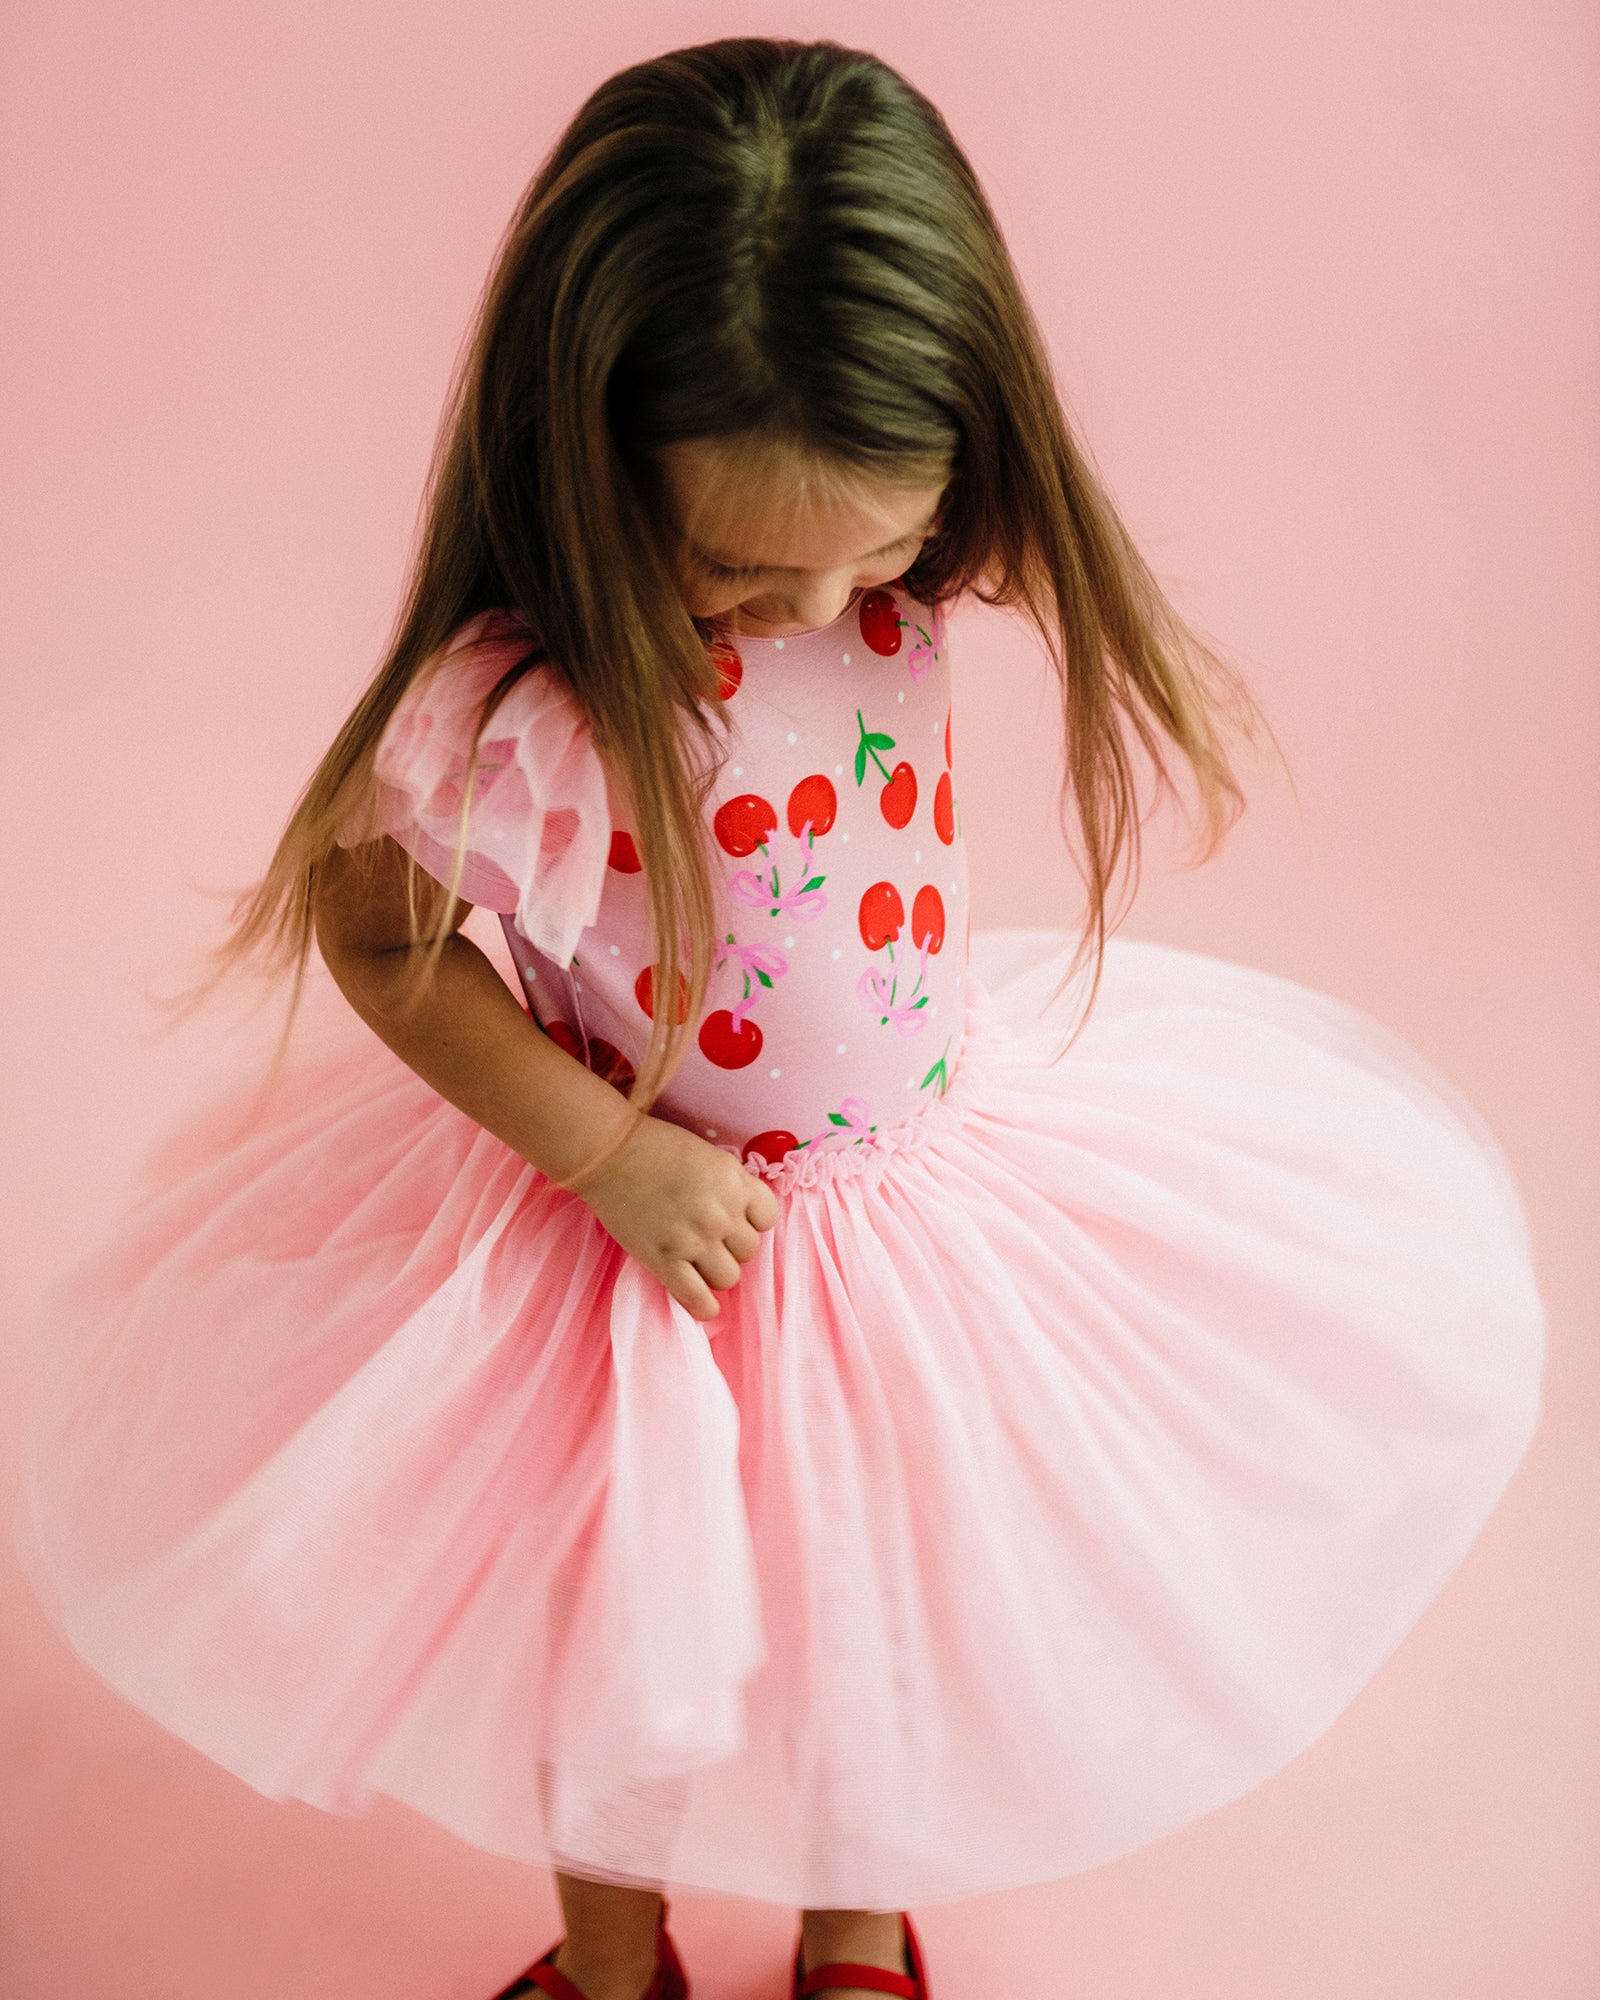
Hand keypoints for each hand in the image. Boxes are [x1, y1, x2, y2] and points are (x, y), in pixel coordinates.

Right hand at [570, 1114, 779, 1320]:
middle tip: (707, 1237)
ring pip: (728, 1277)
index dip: (752, 1221)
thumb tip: (741, 1219)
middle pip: (748, 1251)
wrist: (609, 1154)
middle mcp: (721, 1213)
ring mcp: (694, 1239)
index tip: (734, 1220)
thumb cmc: (656, 1148)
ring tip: (697, 1261)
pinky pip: (697, 1298)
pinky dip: (703, 1307)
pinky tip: (702, 1305)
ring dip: (716, 1272)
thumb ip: (730, 1187)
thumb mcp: (709, 1157)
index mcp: (735, 1182)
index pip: (767, 1218)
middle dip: (731, 1246)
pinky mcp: (665, 1260)